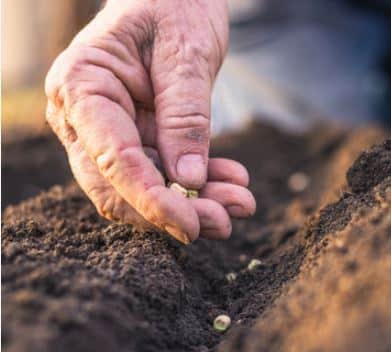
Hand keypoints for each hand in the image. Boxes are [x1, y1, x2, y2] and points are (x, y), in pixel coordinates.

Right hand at [45, 0, 254, 242]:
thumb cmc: (175, 3)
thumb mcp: (187, 52)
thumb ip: (185, 116)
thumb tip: (189, 181)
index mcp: (82, 85)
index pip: (112, 159)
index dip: (151, 200)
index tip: (191, 225)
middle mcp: (84, 116)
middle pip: (119, 187)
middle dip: (173, 212)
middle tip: (226, 221)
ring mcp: (109, 130)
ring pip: (144, 188)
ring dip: (194, 203)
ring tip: (241, 203)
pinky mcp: (138, 137)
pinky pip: (164, 174)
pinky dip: (199, 184)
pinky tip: (234, 182)